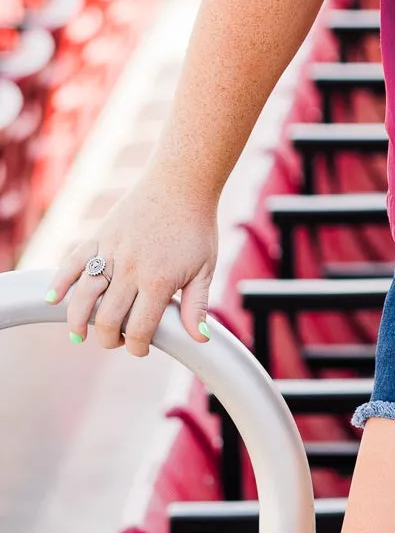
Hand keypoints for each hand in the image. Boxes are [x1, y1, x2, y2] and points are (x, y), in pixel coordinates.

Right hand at [48, 173, 218, 357]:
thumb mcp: (205, 268)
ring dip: (77, 321)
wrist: (181, 183)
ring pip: (84, 296)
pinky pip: (73, 262)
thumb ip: (198, 306)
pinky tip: (52, 300)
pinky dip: (59, 282)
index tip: (140, 348)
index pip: (138, 330)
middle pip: (107, 319)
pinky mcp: (99, 236)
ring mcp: (112, 251)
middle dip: (108, 339)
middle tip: (114, 340)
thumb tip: (199, 340)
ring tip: (79, 335)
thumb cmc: (196, 226)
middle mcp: (131, 269)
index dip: (136, 347)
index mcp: (159, 281)